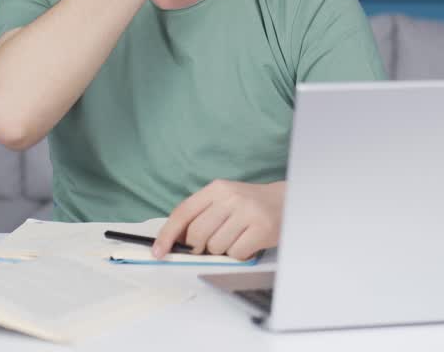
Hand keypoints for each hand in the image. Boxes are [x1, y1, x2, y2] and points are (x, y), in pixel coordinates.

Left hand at [152, 180, 284, 260]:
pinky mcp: (261, 229)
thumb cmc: (249, 204)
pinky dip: (238, 254)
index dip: (167, 234)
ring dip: (221, 250)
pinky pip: (235, 254)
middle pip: (197, 234)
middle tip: (209, 244)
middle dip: (198, 247)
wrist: (285, 201)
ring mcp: (247, 212)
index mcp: (217, 188)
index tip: (158, 251)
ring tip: (235, 238)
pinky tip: (247, 242)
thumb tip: (175, 241)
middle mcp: (231, 197)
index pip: (183, 212)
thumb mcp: (223, 200)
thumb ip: (200, 214)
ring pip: (215, 247)